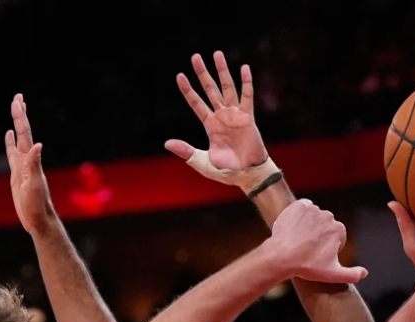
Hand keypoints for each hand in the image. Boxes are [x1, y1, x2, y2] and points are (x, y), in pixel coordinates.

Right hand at [4, 94, 57, 234]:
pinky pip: (12, 153)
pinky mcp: (16, 174)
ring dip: (17, 124)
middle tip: (18, 96)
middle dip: (20, 114)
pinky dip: (10, 142)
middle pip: (23, 132)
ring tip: (16, 110)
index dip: (21, 116)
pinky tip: (9, 135)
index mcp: (30, 160)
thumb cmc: (37, 205)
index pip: (25, 133)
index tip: (18, 100)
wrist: (39, 219)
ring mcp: (21, 165)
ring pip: (18, 139)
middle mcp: (27, 159)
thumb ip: (35, 165)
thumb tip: (38, 145)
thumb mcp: (34, 185)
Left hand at [165, 52, 272, 187]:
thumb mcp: (200, 162)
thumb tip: (166, 143)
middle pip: (209, 89)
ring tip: (217, 54)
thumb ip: (185, 151)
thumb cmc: (226, 171)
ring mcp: (235, 115)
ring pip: (227, 88)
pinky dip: (246, 82)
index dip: (187, 90)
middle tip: (195, 57)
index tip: (180, 75)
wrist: (247, 175)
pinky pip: (247, 96)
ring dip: (222, 71)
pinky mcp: (248, 117)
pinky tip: (244, 68)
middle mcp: (221, 116)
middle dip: (202, 73)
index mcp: (209, 125)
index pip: (195, 103)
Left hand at [265, 200, 367, 284]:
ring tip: (300, 240)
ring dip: (310, 225)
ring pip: (314, 217)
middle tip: (308, 249)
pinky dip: (300, 215)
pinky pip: (303, 207)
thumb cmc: (307, 266)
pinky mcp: (299, 205)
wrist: (281, 257)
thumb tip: (365, 272)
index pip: (337, 237)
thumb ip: (352, 275)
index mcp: (339, 229)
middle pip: (326, 226)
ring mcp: (313, 209)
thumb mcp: (332, 275)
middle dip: (320, 236)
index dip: (328, 248)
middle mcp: (329, 216)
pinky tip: (296, 227)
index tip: (318, 255)